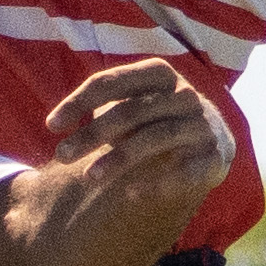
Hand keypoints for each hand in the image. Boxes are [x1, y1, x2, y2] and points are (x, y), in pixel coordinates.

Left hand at [47, 59, 234, 193]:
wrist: (212, 135)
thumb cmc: (155, 116)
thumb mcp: (131, 102)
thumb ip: (100, 106)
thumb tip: (54, 125)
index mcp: (157, 72)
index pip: (110, 82)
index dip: (78, 102)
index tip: (50, 126)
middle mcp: (183, 93)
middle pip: (129, 111)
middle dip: (91, 134)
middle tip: (60, 155)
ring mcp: (201, 123)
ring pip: (154, 138)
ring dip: (118, 159)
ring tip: (88, 177)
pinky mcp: (215, 154)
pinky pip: (186, 169)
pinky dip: (159, 181)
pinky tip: (131, 193)